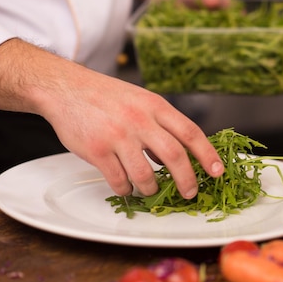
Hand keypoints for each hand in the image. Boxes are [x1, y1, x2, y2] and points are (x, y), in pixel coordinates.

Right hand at [0, 39, 224, 197]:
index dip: (208, 155)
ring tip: (151, 190)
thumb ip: (161, 124)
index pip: (191, 133)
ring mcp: (118, 136)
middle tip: (190, 193)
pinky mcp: (96, 150)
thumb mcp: (141, 100)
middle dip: (187, 180)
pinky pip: (119, 181)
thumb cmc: (106, 96)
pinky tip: (126, 188)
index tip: (217, 172)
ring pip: (146, 175)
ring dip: (152, 189)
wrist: (65, 88)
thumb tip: (180, 155)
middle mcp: (140, 120)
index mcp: (155, 106)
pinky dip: (126, 190)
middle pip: (175, 156)